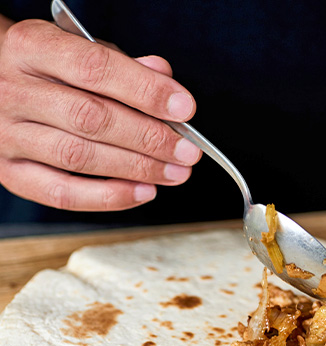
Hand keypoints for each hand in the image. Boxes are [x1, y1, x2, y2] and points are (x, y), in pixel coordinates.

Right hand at [0, 19, 200, 210]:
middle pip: (91, 118)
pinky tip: (143, 192)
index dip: (146, 91)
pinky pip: (63, 194)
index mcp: (32, 48)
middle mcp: (14, 92)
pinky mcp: (11, 173)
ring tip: (174, 173)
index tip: (184, 108)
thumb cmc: (49, 70)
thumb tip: (164, 77)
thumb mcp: (80, 51)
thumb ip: (122, 65)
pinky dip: (109, 197)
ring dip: (137, 169)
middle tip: (187, 151)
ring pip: (79, 158)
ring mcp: (7, 136)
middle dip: (149, 138)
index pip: (95, 68)